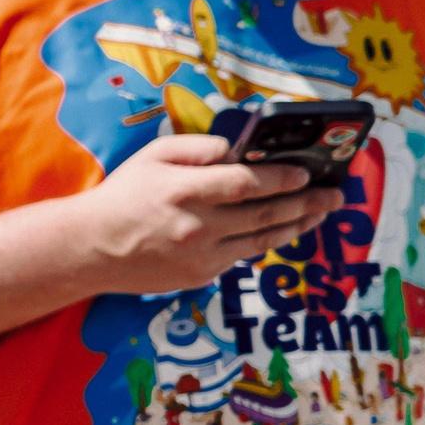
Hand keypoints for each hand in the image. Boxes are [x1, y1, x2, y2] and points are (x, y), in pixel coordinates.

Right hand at [70, 134, 341, 295]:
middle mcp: (198, 225)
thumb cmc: (122, 196)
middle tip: (334, 195)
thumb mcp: (152, 156)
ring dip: (296, 226)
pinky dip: (264, 242)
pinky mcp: (200, 276)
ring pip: (262, 240)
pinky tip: (280, 231)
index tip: (307, 173)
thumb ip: (196, 148)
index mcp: (185, 190)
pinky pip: (241, 256)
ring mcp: (201, 255)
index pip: (248, 183)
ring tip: (319, 214)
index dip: (283, 178)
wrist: (90, 247)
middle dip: (306, 202)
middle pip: (266, 213)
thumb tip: (235, 150)